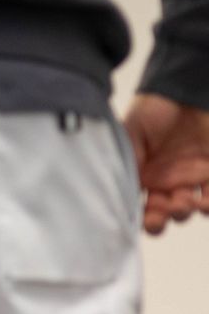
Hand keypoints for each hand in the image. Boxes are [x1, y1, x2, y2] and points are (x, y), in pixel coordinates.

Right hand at [124, 94, 208, 235]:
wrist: (180, 94)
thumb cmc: (150, 112)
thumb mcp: (128, 137)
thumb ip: (124, 163)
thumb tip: (114, 191)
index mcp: (140, 180)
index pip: (138, 211)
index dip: (143, 220)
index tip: (147, 214)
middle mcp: (162, 184)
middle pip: (163, 216)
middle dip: (165, 218)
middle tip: (169, 204)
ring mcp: (186, 178)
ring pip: (188, 209)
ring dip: (187, 211)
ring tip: (189, 200)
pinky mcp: (208, 169)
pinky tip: (207, 201)